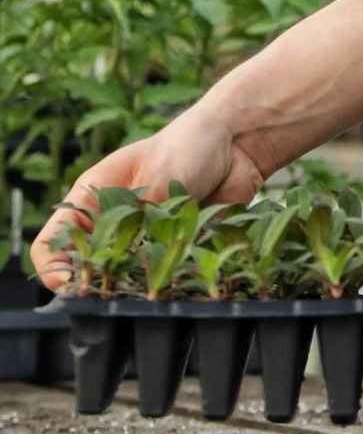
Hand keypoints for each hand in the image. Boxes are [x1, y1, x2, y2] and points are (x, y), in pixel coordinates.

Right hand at [30, 108, 266, 292]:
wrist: (238, 141)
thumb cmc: (189, 145)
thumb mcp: (157, 178)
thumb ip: (141, 217)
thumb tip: (134, 258)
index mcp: (92, 200)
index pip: (53, 241)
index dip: (54, 267)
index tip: (71, 286)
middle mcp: (114, 223)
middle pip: (90, 267)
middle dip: (100, 283)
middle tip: (117, 292)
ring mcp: (145, 237)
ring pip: (130, 276)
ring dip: (140, 283)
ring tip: (155, 285)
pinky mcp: (177, 246)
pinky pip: (169, 273)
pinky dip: (175, 279)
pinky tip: (188, 278)